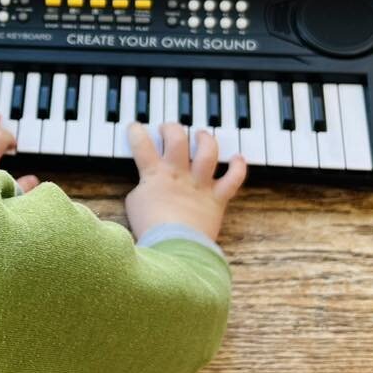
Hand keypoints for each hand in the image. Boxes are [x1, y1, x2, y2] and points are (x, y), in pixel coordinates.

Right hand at [125, 122, 246, 242]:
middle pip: (177, 139)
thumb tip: (147, 186)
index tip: (135, 127)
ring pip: (207, 152)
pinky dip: (238, 167)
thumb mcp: (134, 205)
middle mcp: (179, 174)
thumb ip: (142, 189)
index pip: (142, 146)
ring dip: (206, 139)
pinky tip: (238, 158)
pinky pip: (233, 179)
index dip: (137, 133)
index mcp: (154, 174)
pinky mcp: (216, 198)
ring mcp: (199, 184)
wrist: (173, 245)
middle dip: (172, 129)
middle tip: (168, 129)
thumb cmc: (150, 228)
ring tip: (202, 135)